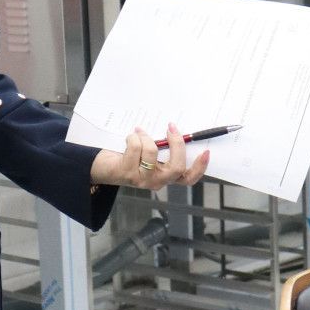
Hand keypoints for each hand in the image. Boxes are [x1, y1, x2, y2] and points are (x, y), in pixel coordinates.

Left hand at [89, 122, 208, 190]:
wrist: (103, 167)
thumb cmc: (129, 156)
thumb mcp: (150, 154)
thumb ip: (163, 147)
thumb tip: (176, 129)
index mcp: (166, 177)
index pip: (188, 178)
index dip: (200, 167)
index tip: (206, 151)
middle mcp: (156, 182)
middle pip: (176, 167)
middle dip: (176, 144)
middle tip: (172, 128)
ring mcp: (142, 180)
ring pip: (152, 153)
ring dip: (146, 137)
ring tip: (139, 132)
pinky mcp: (128, 174)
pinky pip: (136, 149)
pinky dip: (134, 137)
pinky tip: (130, 137)